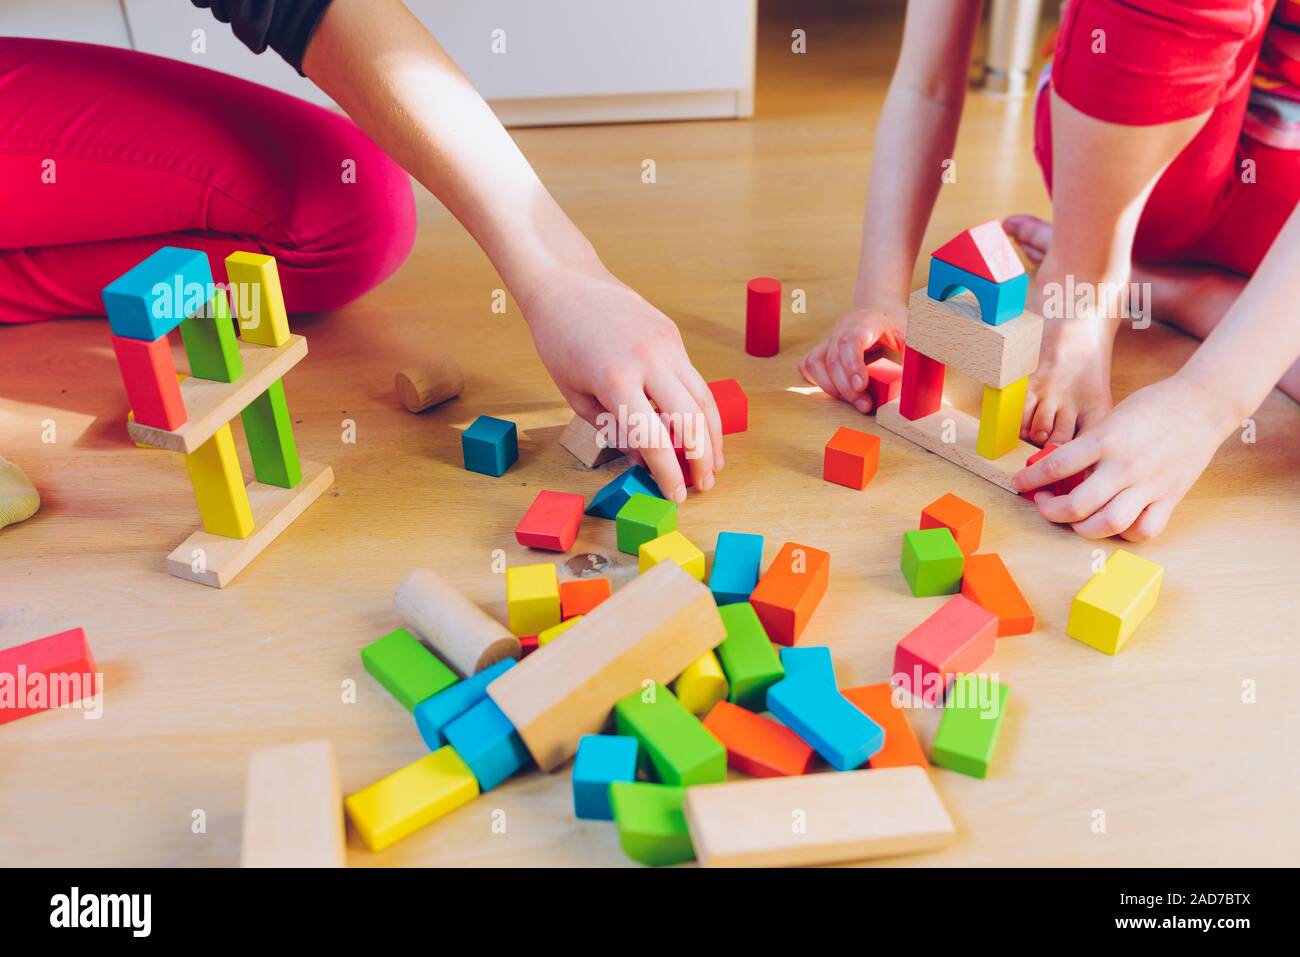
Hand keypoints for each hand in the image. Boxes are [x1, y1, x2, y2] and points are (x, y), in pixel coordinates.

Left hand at [522, 264, 722, 502]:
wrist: (567, 284)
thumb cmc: (561, 342)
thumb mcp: (576, 395)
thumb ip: (613, 430)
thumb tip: (644, 461)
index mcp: (616, 379)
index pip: (654, 439)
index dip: (668, 474)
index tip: (677, 497)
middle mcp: (649, 360)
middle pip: (691, 420)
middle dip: (702, 460)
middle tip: (705, 485)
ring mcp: (667, 345)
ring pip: (703, 398)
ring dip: (714, 436)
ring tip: (714, 463)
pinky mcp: (674, 336)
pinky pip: (694, 379)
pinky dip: (702, 409)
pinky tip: (703, 430)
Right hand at [799, 306, 904, 412]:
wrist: (878, 311)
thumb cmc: (894, 326)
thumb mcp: (910, 334)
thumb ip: (912, 353)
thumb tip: (915, 380)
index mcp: (863, 324)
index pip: (850, 341)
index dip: (853, 365)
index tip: (862, 386)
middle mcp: (840, 330)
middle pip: (834, 360)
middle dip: (848, 388)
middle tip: (865, 406)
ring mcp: (828, 339)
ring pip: (816, 364)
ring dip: (831, 388)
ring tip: (854, 402)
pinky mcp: (820, 350)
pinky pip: (808, 366)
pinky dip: (818, 382)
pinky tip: (837, 392)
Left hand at [1010, 374, 1236, 539]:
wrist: (1204, 404)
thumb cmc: (1155, 405)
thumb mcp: (1112, 417)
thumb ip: (1089, 446)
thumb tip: (1060, 470)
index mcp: (1106, 440)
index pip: (1055, 466)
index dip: (1030, 480)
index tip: (1020, 483)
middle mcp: (1125, 466)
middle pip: (1076, 506)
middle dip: (1050, 510)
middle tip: (1045, 502)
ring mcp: (1149, 485)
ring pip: (1107, 525)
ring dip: (1082, 528)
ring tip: (1074, 518)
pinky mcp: (1170, 498)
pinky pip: (1144, 530)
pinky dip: (1124, 533)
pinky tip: (1113, 521)